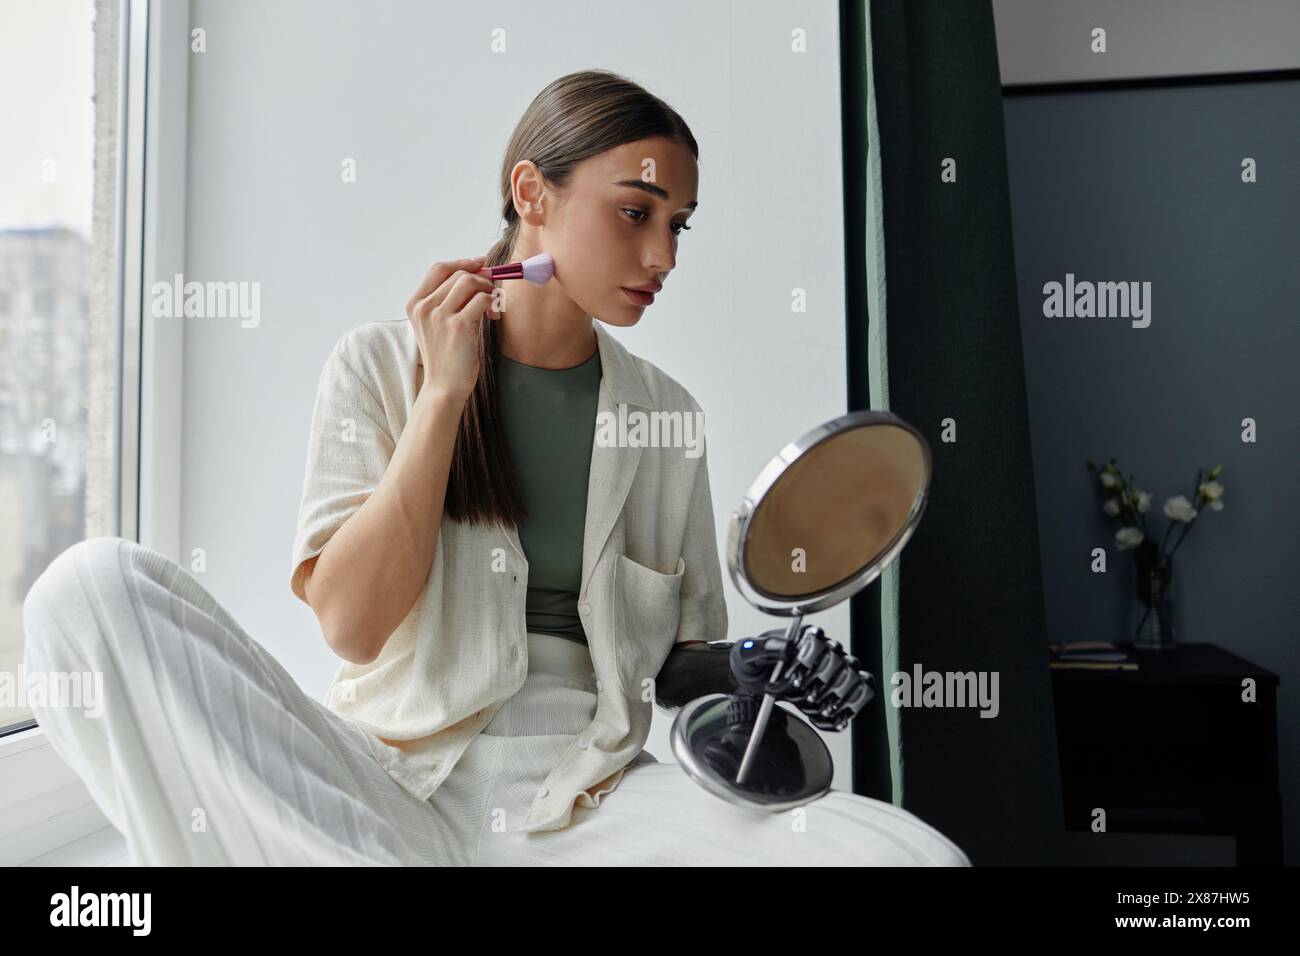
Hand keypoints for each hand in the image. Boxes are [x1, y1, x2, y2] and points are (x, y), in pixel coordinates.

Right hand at [404, 256, 501, 400]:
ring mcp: (440, 316)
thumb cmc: (445, 356)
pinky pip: (482, 299)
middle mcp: (424, 307)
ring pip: (470, 282)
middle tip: (492, 292)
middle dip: (481, 278)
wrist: (444, 386)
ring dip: (487, 289)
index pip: (439, 269)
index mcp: (415, 304)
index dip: (462, 262)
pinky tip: (493, 315)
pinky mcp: (459, 326)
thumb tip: (478, 271)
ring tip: (492, 306)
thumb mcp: (436, 324)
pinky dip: (492, 303)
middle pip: (458, 274)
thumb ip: (449, 299)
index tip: (480, 263)